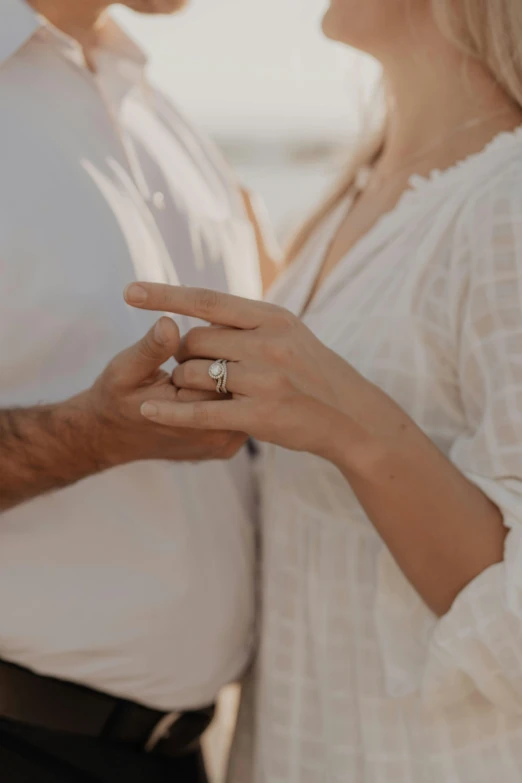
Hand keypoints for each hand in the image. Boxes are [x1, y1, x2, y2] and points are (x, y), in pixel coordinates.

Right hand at [76, 316, 246, 467]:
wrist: (110, 437)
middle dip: (226, 360)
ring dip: (232, 377)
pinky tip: (212, 383)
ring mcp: (224, 444)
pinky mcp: (226, 446)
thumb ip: (151, 348)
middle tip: (203, 349)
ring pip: (244, 397)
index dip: (214, 345)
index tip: (197, 337)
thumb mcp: (125, 369)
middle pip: (242, 384)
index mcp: (192, 416)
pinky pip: (239, 412)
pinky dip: (229, 394)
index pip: (225, 369)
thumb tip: (169, 322)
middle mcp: (215, 435)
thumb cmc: (116, 398)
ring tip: (207, 365)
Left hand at [124, 283, 372, 461]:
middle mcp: (268, 343)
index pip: (207, 300)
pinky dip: (170, 410)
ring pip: (194, 374)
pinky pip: (201, 412)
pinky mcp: (260, 415)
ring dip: (187, 384)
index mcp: (272, 318)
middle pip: (195, 340)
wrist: (351, 416)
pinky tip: (148, 410)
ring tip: (207, 393)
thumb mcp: (289, 334)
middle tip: (193, 368)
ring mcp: (265, 380)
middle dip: (184, 354)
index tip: (128, 291)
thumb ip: (248, 322)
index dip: (165, 295)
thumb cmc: (314, 373)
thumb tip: (202, 308)